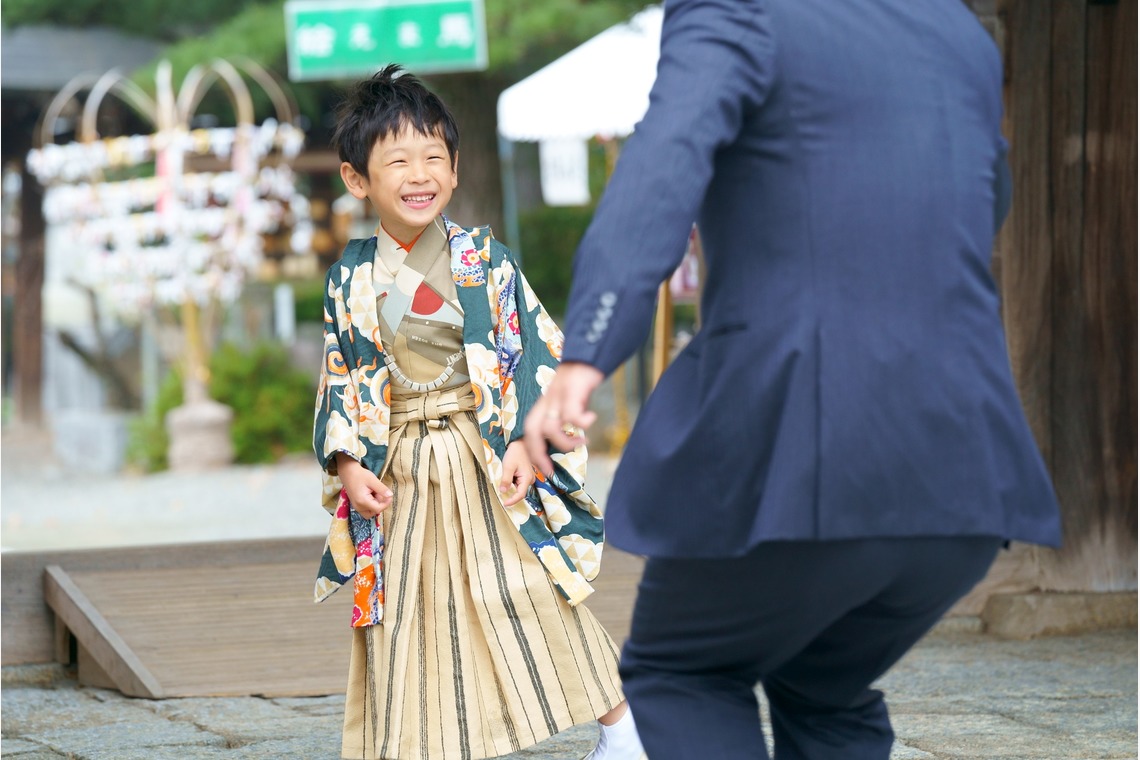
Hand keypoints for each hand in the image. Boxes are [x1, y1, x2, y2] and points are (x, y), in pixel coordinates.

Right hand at [335, 453, 391, 518]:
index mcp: (362, 501)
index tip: (389, 495)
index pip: (378, 509)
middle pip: (374, 512)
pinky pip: (366, 509)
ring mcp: (356, 507)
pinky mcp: (356, 505)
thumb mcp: (373, 480)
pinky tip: (370, 494)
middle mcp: (358, 507)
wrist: (348, 472)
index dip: (386, 503)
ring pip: (370, 512)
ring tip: (374, 493)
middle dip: (380, 504)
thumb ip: (382, 489)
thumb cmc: (360, 475)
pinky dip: (371, 504)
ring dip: (375, 505)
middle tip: (379, 493)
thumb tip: (390, 496)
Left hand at [499, 441, 536, 506]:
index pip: (520, 494)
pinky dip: (511, 483)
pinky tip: (507, 477)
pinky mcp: (525, 475)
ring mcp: (528, 477)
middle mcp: (530, 479)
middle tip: (500, 493)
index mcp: (527, 478)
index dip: (512, 500)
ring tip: (503, 480)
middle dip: (510, 494)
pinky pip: (518, 483)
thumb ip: (506, 480)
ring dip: (510, 487)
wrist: (519, 443)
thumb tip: (503, 492)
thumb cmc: (515, 453)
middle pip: (520, 492)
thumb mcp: (508, 467)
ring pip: (518, 488)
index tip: (504, 504)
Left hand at [523, 361, 604, 475]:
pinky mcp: (572, 392)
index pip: (530, 433)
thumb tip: (569, 440)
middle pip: (532, 432)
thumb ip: (563, 419)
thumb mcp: (566, 403)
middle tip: (551, 469)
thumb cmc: (577, 383)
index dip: (534, 453)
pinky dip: (581, 422)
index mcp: (543, 407)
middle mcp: (546, 403)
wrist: (585, 357)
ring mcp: (558, 397)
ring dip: (565, 442)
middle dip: (538, 454)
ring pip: (550, 428)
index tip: (545, 469)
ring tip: (582, 442)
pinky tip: (591, 420)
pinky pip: (571, 414)